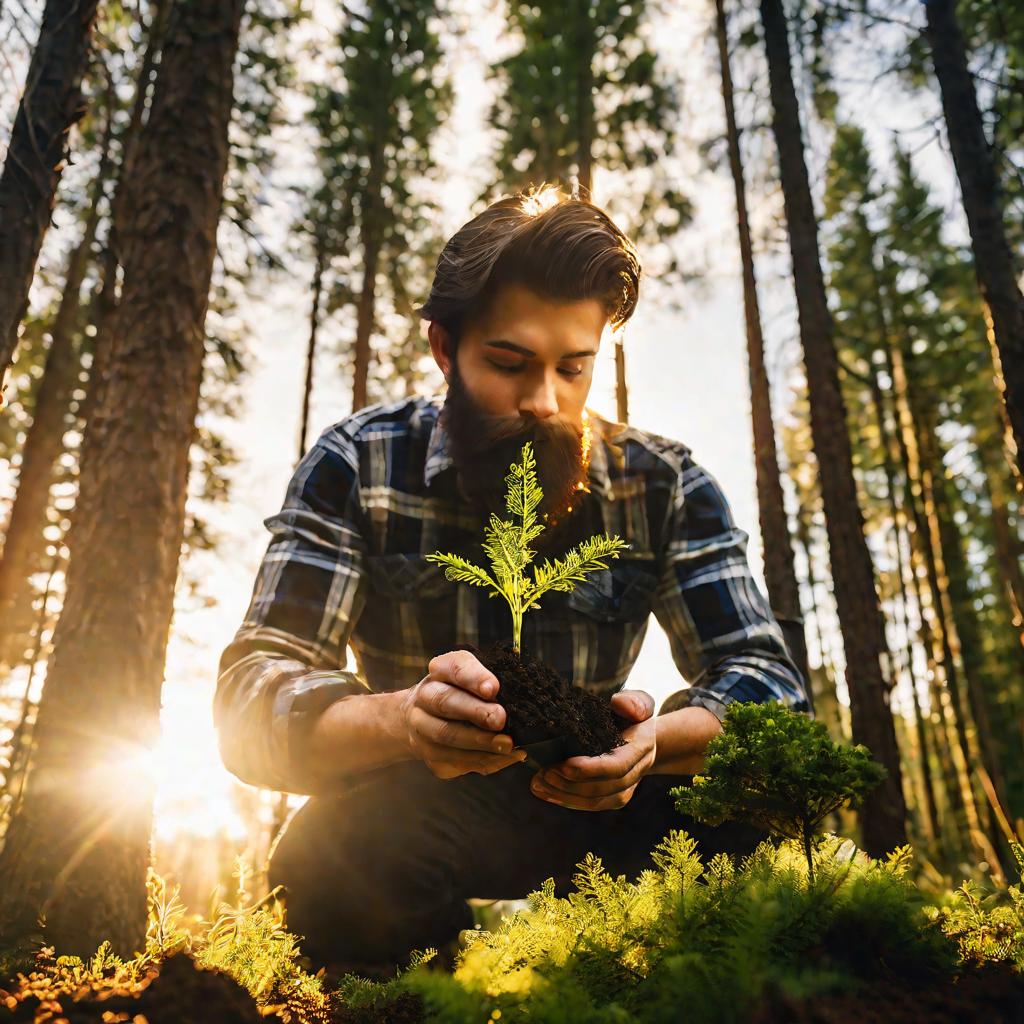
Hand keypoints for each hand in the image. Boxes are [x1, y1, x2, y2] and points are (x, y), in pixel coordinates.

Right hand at [400, 650, 526, 779]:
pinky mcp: (428, 754)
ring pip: (447, 736)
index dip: (474, 678)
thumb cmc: (462, 693)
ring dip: (480, 742)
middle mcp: (425, 696)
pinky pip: (455, 760)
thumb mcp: (475, 678)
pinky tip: (505, 758)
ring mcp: (421, 726)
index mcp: (440, 671)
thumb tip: (519, 700)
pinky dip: (483, 760)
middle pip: (445, 702)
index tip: (493, 689)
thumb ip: (490, 684)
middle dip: (475, 712)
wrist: (423, 717)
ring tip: (507, 745)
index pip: (455, 667)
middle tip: (500, 719)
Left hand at [530, 690, 656, 810]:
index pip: (616, 766)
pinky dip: (566, 800)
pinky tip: (545, 792)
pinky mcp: (612, 797)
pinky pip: (589, 804)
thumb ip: (633, 702)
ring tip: (538, 783)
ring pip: (594, 800)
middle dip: (569, 783)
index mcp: (640, 749)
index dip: (590, 769)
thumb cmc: (634, 717)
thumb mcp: (639, 703)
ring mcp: (624, 790)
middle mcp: (635, 774)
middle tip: (543, 772)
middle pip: (601, 788)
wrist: (643, 739)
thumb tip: (620, 704)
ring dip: (563, 794)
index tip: (564, 764)